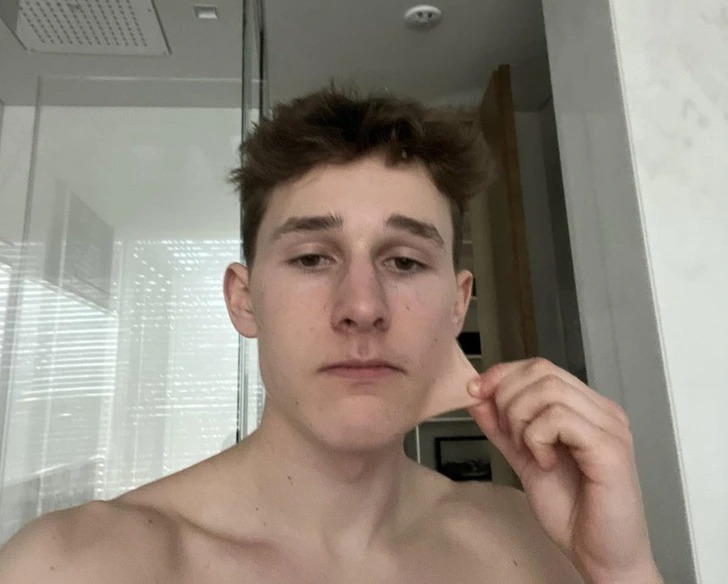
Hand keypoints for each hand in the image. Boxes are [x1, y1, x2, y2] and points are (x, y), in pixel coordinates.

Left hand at [466, 358, 661, 583]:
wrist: (600, 554)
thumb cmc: (571, 510)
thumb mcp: (524, 459)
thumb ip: (502, 427)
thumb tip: (475, 395)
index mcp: (586, 408)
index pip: (540, 367)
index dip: (502, 374)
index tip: (476, 392)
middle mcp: (603, 410)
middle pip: (542, 371)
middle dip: (507, 398)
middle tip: (510, 436)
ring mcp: (610, 427)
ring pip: (548, 390)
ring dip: (521, 419)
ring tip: (529, 451)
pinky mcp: (610, 449)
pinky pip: (559, 419)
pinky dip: (538, 438)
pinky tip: (545, 463)